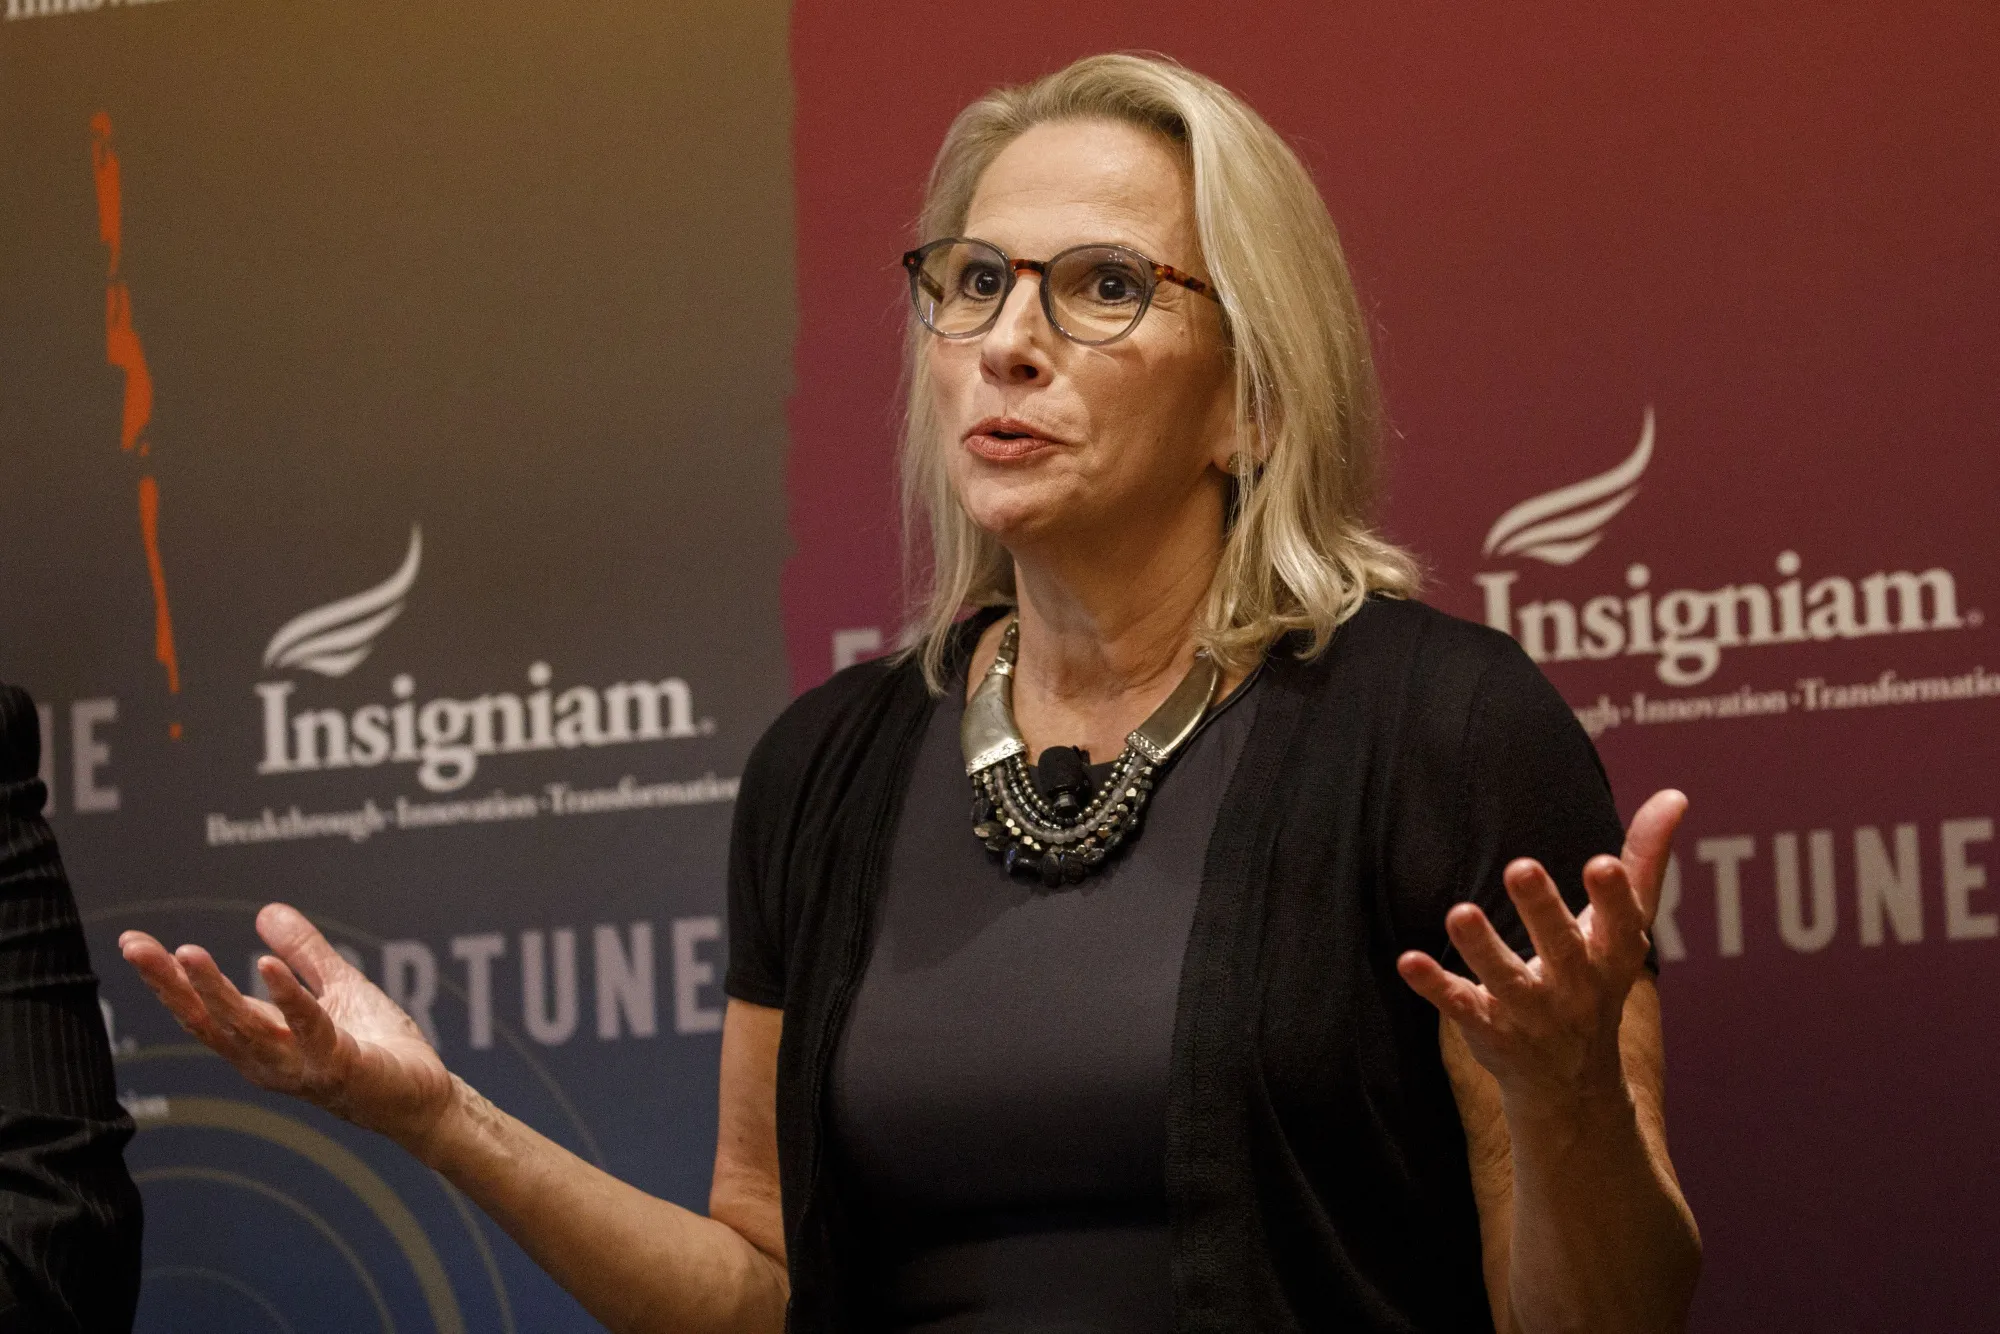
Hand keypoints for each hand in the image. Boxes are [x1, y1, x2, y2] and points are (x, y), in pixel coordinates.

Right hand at [120, 903, 456, 1153]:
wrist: (425, 1095)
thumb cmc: (378, 1047)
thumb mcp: (337, 987)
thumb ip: (304, 953)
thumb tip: (267, 910)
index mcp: (264, 1041)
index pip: (203, 1012)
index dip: (167, 981)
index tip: (134, 944)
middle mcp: (271, 1060)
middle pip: (210, 1022)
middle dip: (171, 985)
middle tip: (136, 947)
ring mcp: (303, 1067)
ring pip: (248, 1028)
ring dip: (216, 991)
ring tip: (188, 954)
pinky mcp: (341, 1066)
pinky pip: (309, 1028)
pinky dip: (287, 996)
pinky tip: (265, 966)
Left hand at [1396, 789, 1687, 1112]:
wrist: (1573, 1082)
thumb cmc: (1598, 979)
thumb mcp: (1624, 928)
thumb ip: (1644, 861)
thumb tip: (1675, 794)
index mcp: (1612, 955)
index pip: (1618, 923)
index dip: (1612, 896)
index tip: (1602, 863)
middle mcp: (1576, 986)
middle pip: (1561, 947)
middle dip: (1542, 910)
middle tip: (1520, 867)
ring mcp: (1532, 1012)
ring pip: (1505, 978)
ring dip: (1482, 947)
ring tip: (1460, 912)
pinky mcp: (1490, 1029)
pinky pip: (1460, 1006)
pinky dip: (1435, 987)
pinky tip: (1408, 961)